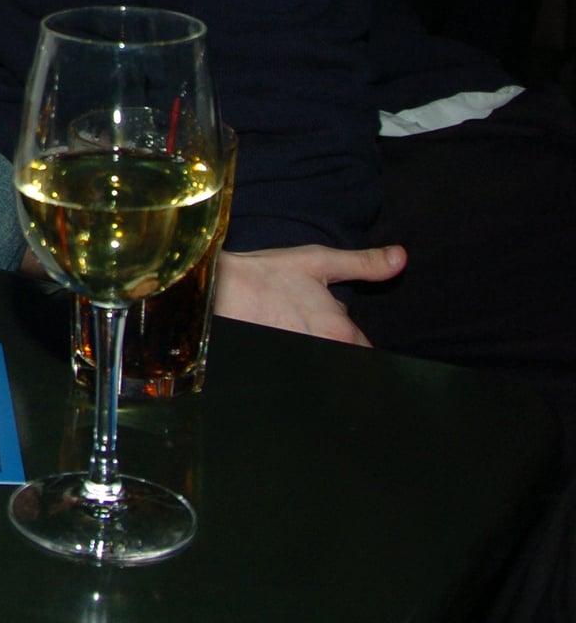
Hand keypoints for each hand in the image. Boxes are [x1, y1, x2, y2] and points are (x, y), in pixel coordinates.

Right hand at [213, 244, 405, 345]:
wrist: (220, 288)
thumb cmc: (268, 274)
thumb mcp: (319, 261)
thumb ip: (364, 264)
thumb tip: (401, 258)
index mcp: (341, 332)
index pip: (367, 353)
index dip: (358, 343)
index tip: (346, 336)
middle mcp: (325, 352)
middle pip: (345, 359)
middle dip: (337, 345)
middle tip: (313, 327)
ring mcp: (299, 359)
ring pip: (322, 362)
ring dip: (316, 349)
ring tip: (295, 330)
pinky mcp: (276, 364)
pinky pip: (298, 364)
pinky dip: (295, 354)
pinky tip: (280, 336)